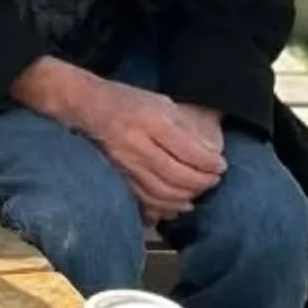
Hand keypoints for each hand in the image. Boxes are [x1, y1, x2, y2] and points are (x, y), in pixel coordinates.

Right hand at [68, 78, 225, 211]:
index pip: (188, 151)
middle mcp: (137, 146)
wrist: (86, 108)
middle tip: (214, 179)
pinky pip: (145, 199)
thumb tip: (210, 153)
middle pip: (177, 175)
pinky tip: (178, 204)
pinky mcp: (118, 176)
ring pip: (162, 192)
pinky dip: (166, 206)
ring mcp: (125, 164)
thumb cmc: (127, 101)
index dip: (209, 163)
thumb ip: (186, 127)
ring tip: (199, 191)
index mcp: (150, 122)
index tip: (221, 165)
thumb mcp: (161, 102)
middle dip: (202, 182)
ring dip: (186, 196)